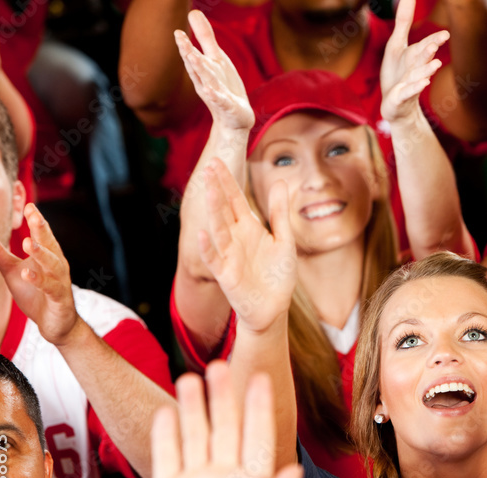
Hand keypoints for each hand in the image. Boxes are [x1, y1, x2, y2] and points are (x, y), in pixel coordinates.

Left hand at [0, 204, 81, 346]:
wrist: (57, 322)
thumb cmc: (37, 293)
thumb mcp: (13, 271)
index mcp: (48, 256)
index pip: (43, 235)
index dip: (37, 220)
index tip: (29, 206)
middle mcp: (57, 265)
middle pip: (50, 245)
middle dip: (42, 230)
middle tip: (33, 216)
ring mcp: (60, 281)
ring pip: (53, 265)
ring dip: (42, 254)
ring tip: (29, 243)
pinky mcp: (59, 298)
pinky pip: (50, 287)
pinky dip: (40, 280)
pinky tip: (27, 274)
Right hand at [143, 364, 302, 477]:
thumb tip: (294, 472)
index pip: (258, 437)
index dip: (258, 408)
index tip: (260, 378)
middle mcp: (226, 477)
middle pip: (225, 427)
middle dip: (224, 396)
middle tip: (220, 363)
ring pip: (196, 434)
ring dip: (195, 406)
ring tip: (191, 376)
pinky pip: (167, 456)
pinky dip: (167, 433)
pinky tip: (168, 409)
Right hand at [175, 10, 254, 131]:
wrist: (234, 119)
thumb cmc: (224, 85)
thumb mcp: (216, 58)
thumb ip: (205, 37)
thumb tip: (193, 12)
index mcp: (203, 69)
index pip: (192, 56)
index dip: (185, 45)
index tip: (178, 31)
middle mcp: (206, 81)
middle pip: (196, 66)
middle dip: (188, 52)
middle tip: (179, 37)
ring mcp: (216, 95)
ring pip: (207, 81)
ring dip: (199, 69)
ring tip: (192, 56)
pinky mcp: (228, 107)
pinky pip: (221, 101)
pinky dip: (216, 96)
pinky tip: (211, 90)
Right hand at [198, 158, 295, 333]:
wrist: (273, 307)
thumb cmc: (277, 275)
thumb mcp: (284, 240)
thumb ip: (279, 212)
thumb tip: (279, 181)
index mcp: (248, 227)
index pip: (235, 199)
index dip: (227, 182)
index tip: (217, 161)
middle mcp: (235, 238)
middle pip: (223, 209)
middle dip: (217, 189)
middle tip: (209, 166)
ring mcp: (228, 255)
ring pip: (218, 229)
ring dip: (213, 211)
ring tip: (209, 191)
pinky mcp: (226, 274)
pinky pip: (214, 259)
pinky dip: (208, 247)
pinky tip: (202, 233)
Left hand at [380, 0, 447, 124]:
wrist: (396, 107)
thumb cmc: (397, 74)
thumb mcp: (397, 45)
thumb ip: (404, 21)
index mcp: (414, 57)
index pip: (425, 46)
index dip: (434, 39)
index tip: (446, 33)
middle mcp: (414, 70)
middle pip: (422, 58)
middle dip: (430, 50)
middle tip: (442, 40)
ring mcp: (408, 85)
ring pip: (418, 75)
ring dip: (426, 69)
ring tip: (436, 63)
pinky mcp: (400, 98)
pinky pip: (407, 93)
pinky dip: (414, 88)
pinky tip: (423, 84)